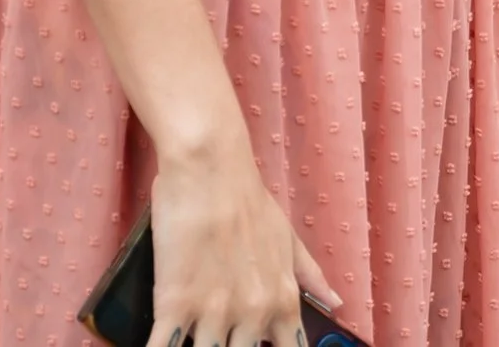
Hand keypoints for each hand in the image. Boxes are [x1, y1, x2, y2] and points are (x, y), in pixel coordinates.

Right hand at [147, 136, 335, 346]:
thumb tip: (335, 303)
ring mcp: (214, 312)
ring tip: (195, 337)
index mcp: (282, 299)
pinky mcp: (175, 304)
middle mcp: (254, 312)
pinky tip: (163, 343)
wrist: (210, 169)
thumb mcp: (288, 237)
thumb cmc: (249, 201)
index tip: (262, 346)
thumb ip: (310, 275)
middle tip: (225, 336)